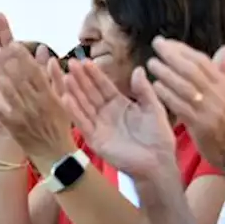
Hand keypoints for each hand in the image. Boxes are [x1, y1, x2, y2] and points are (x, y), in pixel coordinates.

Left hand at [0, 42, 75, 163]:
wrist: (55, 154)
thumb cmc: (60, 125)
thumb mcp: (64, 100)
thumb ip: (57, 78)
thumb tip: (50, 57)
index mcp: (50, 96)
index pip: (35, 72)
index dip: (23, 57)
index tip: (13, 43)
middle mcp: (37, 103)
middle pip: (20, 78)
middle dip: (7, 61)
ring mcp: (24, 114)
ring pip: (9, 91)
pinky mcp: (14, 125)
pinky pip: (2, 109)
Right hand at [60, 59, 177, 180]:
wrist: (157, 163)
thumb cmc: (158, 137)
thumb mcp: (154, 108)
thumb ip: (144, 90)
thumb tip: (138, 69)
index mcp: (119, 104)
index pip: (104, 86)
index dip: (95, 74)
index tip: (85, 61)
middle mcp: (106, 113)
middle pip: (90, 93)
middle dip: (80, 79)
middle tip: (70, 63)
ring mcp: (98, 126)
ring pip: (83, 105)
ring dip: (74, 91)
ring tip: (65, 77)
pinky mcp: (94, 139)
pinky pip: (82, 123)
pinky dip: (74, 111)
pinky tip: (66, 98)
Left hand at [146, 38, 224, 168]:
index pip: (203, 61)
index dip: (184, 50)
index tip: (168, 42)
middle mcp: (218, 94)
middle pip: (192, 69)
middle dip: (172, 55)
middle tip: (156, 44)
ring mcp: (210, 109)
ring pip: (185, 86)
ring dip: (166, 73)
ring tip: (151, 64)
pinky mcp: (201, 125)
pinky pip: (181, 106)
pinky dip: (167, 95)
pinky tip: (155, 88)